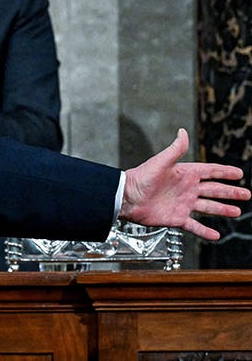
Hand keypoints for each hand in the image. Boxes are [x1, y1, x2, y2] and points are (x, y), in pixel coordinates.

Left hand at [120, 128, 249, 239]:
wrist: (126, 198)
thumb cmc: (140, 178)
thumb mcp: (160, 162)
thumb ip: (174, 149)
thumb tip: (182, 132)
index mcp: (184, 174)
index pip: (210, 172)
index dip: (224, 172)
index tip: (239, 173)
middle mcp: (186, 189)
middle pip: (214, 190)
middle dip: (231, 192)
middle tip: (246, 194)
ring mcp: (183, 204)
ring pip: (208, 207)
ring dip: (223, 209)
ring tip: (237, 212)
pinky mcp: (177, 218)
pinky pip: (194, 226)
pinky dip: (205, 231)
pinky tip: (215, 235)